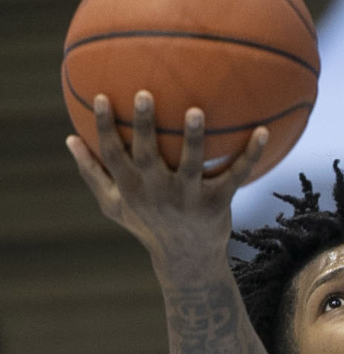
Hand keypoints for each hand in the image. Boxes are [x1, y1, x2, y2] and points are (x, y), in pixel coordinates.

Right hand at [65, 90, 267, 262]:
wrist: (186, 259)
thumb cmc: (147, 224)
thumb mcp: (114, 205)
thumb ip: (93, 173)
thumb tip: (69, 138)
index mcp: (132, 188)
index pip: (113, 154)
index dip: (106, 127)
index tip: (103, 97)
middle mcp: (158, 191)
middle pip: (148, 155)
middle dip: (144, 126)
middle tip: (144, 94)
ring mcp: (189, 197)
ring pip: (192, 164)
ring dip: (194, 138)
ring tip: (196, 110)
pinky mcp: (218, 202)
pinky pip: (236, 174)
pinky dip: (251, 154)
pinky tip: (263, 131)